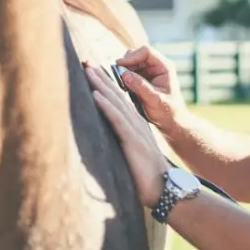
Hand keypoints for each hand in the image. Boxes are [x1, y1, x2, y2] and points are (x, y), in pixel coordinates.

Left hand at [84, 63, 168, 207]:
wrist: (164, 188)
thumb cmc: (145, 176)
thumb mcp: (131, 154)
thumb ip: (121, 143)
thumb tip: (103, 141)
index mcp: (134, 125)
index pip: (118, 99)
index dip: (105, 84)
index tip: (92, 70)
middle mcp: (135, 123)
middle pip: (116, 95)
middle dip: (100, 77)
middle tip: (86, 61)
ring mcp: (134, 130)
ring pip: (116, 102)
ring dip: (101, 85)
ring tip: (89, 70)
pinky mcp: (132, 141)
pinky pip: (117, 120)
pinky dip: (106, 106)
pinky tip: (95, 95)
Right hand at [112, 46, 186, 130]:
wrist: (171, 122)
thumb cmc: (167, 112)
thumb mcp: (154, 100)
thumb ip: (140, 86)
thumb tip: (124, 74)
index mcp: (164, 67)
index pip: (146, 52)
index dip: (132, 56)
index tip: (120, 66)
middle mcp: (157, 66)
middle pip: (137, 55)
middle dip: (126, 63)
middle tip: (117, 75)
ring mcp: (149, 71)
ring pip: (131, 62)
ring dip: (124, 70)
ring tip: (120, 82)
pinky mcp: (142, 78)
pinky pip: (129, 71)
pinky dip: (124, 76)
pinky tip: (122, 86)